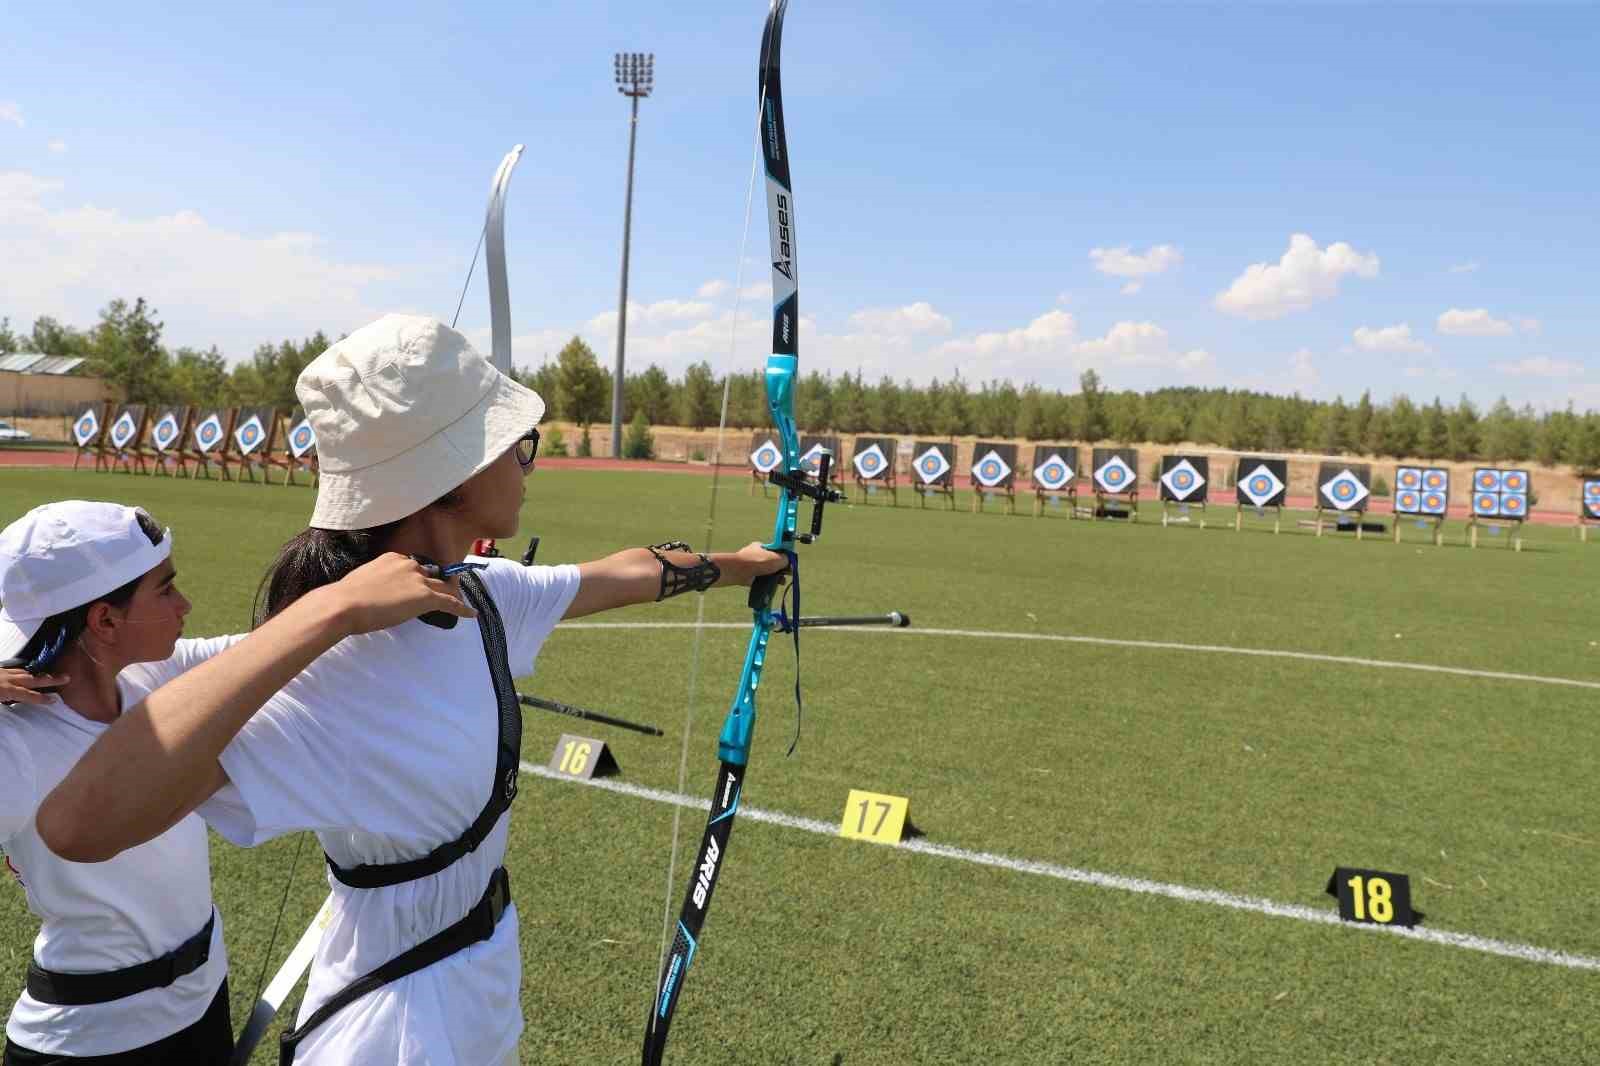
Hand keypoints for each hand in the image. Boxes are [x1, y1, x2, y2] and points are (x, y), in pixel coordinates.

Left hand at [2, 667, 65, 705]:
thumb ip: (6, 705)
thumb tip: (11, 712)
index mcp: (5, 690)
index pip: (29, 695)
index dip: (42, 698)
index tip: (53, 700)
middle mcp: (5, 679)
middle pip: (33, 679)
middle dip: (50, 680)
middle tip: (64, 678)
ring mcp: (1, 672)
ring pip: (23, 672)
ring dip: (36, 675)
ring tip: (47, 676)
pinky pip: (13, 669)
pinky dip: (21, 672)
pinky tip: (22, 674)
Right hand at [323, 553, 477, 636]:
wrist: (344, 605)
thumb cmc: (345, 598)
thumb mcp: (363, 581)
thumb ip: (376, 583)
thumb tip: (377, 593)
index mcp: (394, 558)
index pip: (414, 566)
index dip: (420, 577)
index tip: (420, 585)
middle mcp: (410, 565)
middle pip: (432, 574)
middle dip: (439, 583)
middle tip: (445, 592)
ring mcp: (419, 580)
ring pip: (443, 587)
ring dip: (452, 594)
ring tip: (460, 601)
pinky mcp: (425, 597)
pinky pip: (450, 602)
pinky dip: (462, 608)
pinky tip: (472, 613)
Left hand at [734, 542, 789, 578]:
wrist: (740, 570)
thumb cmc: (758, 561)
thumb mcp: (777, 557)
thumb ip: (786, 558)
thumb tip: (789, 562)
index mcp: (762, 546)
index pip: (776, 551)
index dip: (784, 557)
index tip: (790, 564)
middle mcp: (757, 555)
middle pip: (772, 562)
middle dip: (781, 569)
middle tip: (787, 574)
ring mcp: (752, 566)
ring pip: (767, 572)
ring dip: (775, 577)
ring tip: (780, 582)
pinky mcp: (749, 577)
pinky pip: (761, 580)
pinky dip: (766, 583)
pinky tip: (771, 586)